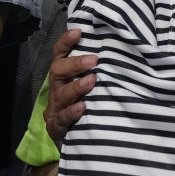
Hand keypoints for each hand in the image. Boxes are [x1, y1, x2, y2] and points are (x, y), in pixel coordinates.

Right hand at [42, 28, 97, 148]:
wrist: (77, 144)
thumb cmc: (89, 108)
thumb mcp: (93, 88)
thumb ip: (97, 72)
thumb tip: (119, 52)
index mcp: (63, 77)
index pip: (60, 55)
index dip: (66, 42)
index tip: (78, 31)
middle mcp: (56, 90)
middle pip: (58, 71)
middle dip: (75, 64)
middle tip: (94, 60)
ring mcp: (55, 109)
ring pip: (60, 94)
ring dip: (76, 87)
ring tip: (92, 81)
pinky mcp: (57, 128)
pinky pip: (62, 118)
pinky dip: (72, 112)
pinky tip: (82, 107)